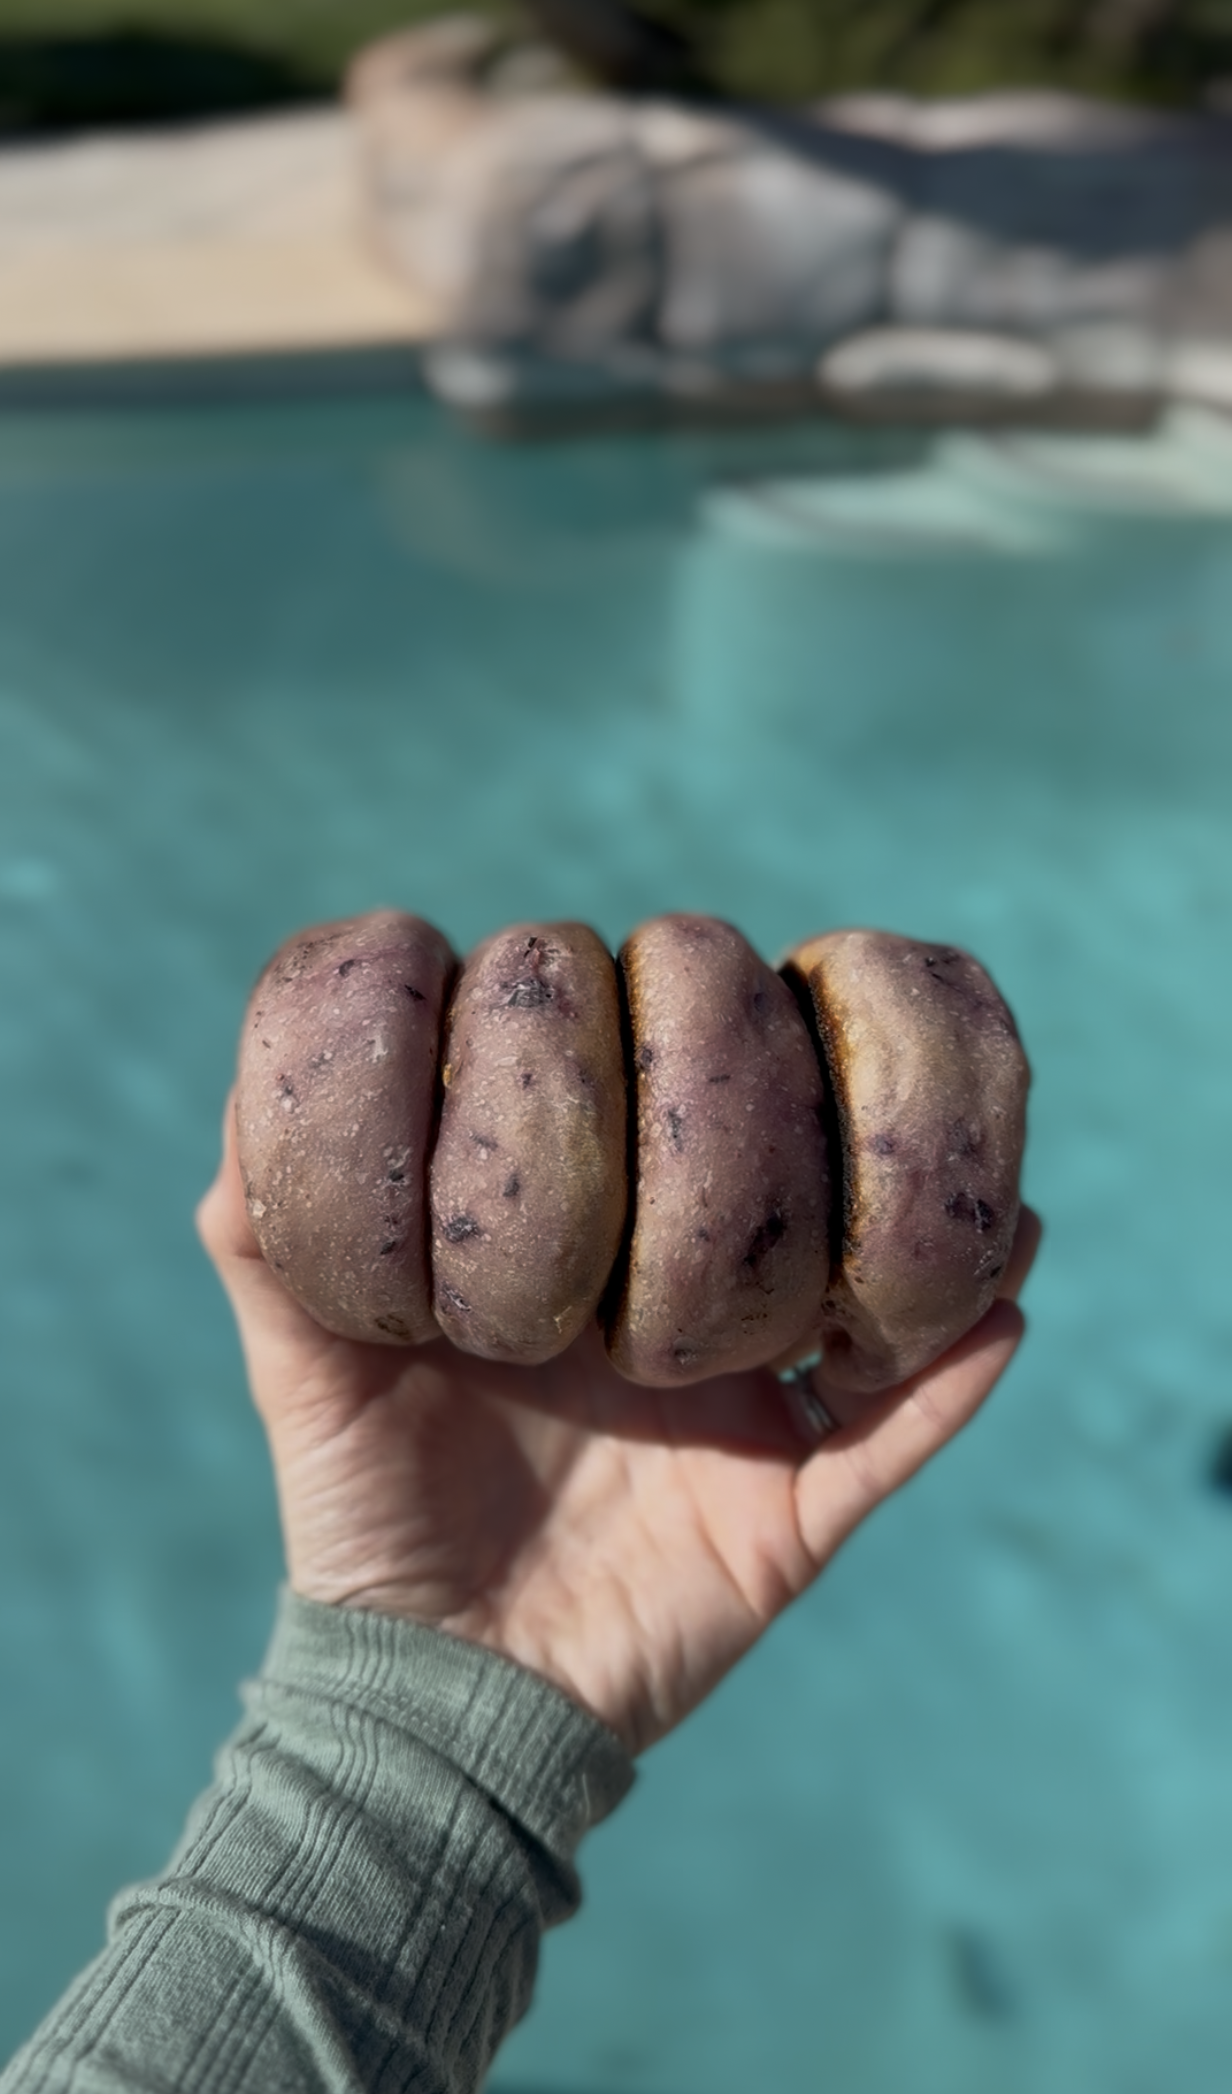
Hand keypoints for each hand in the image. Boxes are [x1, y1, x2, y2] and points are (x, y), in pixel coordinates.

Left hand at [198, 1094, 1039, 1755]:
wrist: (439, 1697)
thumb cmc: (369, 1520)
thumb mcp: (305, 1371)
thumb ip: (266, 1248)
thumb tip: (241, 1109)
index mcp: (577, 1264)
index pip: (644, 1121)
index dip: (654, 1039)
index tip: (638, 979)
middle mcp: (672, 1313)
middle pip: (765, 1181)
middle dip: (781, 1109)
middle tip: (773, 1051)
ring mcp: (743, 1406)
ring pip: (855, 1290)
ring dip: (915, 1224)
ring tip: (973, 1157)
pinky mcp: (792, 1508)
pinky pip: (897, 1439)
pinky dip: (952, 1379)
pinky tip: (1002, 1306)